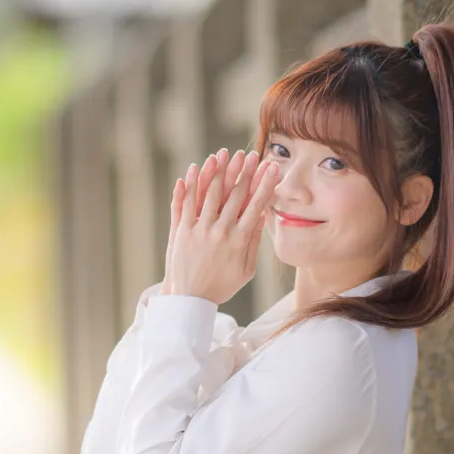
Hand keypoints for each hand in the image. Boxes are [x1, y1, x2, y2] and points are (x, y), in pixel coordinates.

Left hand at [163, 148, 278, 304]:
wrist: (189, 300)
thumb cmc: (221, 286)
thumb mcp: (246, 270)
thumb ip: (254, 243)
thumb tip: (262, 216)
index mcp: (239, 241)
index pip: (256, 205)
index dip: (265, 184)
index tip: (272, 168)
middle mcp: (220, 232)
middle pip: (234, 195)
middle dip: (244, 172)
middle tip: (251, 154)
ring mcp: (199, 230)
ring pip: (209, 193)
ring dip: (218, 171)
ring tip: (224, 154)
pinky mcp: (181, 231)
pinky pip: (185, 203)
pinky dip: (190, 185)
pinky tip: (194, 168)